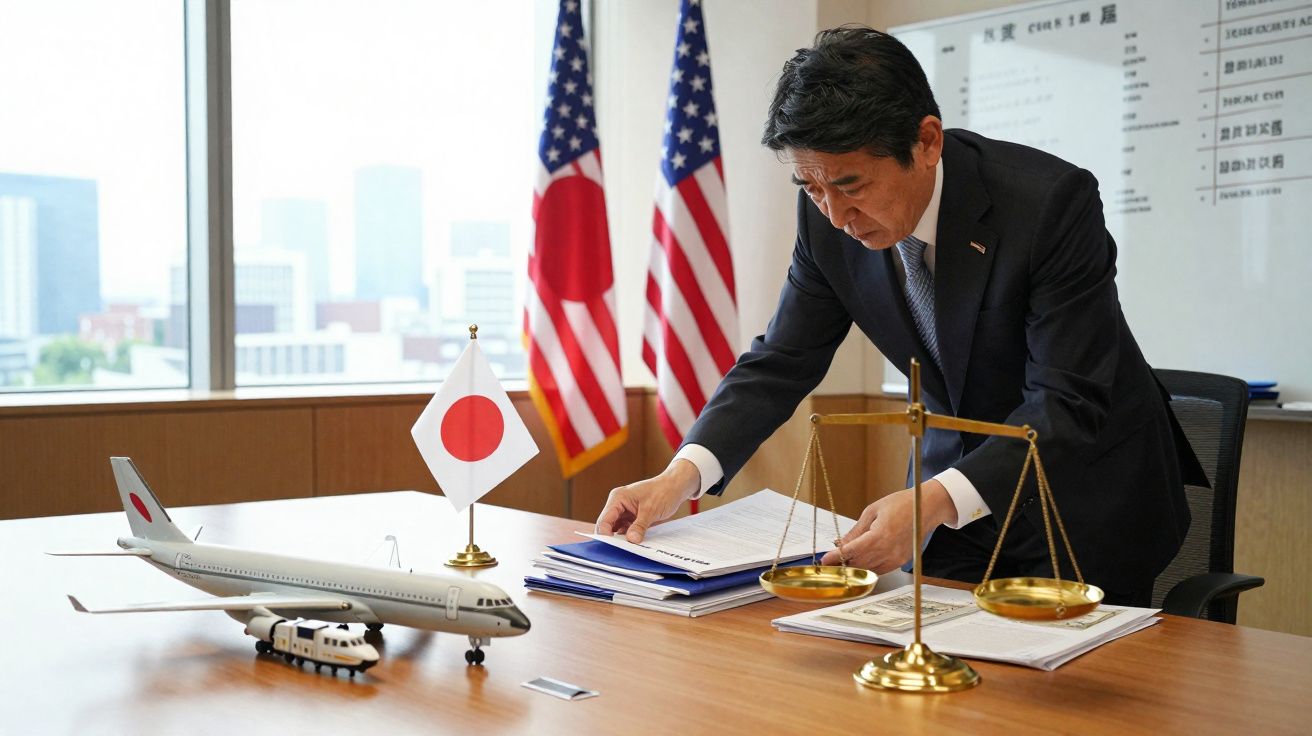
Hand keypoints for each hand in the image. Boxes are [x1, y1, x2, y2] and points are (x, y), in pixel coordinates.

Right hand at [595, 460, 700, 542]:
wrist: (675, 487)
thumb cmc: (663, 492)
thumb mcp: (651, 510)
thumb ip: (640, 526)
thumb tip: (631, 540)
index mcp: (618, 498)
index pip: (604, 520)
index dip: (606, 535)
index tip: (614, 548)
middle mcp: (618, 505)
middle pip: (607, 526)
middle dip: (613, 538)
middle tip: (622, 551)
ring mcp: (624, 511)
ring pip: (616, 530)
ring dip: (622, 539)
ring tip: (630, 548)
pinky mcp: (631, 517)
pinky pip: (626, 530)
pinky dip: (629, 537)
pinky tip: (635, 544)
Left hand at [819, 480, 955, 571]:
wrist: (926, 507)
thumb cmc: (902, 504)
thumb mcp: (873, 511)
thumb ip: (856, 530)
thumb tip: (841, 543)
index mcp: (880, 535)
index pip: (852, 551)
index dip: (836, 557)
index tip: (824, 560)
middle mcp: (889, 550)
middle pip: (859, 563)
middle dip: (842, 563)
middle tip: (830, 560)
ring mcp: (897, 558)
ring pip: (868, 569)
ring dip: (854, 566)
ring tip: (842, 560)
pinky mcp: (901, 561)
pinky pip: (880, 569)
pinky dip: (868, 567)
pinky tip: (861, 560)